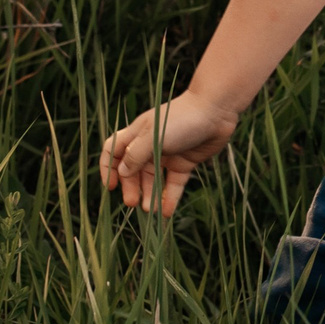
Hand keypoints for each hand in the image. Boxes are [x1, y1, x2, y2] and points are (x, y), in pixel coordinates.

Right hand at [101, 90, 239, 215]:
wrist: (215, 111)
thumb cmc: (181, 119)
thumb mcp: (153, 137)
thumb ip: (136, 155)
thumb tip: (122, 173)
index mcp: (137, 135)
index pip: (113, 151)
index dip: (108, 168)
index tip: (110, 186)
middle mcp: (149, 146)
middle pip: (133, 171)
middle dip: (131, 187)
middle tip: (133, 203)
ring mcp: (167, 155)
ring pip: (153, 180)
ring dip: (150, 195)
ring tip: (151, 211)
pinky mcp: (184, 163)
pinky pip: (173, 184)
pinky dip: (169, 198)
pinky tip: (166, 212)